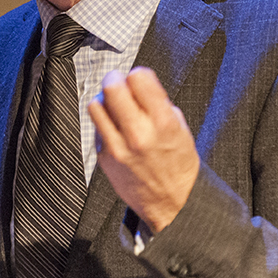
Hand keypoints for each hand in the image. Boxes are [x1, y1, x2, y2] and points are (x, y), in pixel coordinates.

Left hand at [89, 67, 198, 232]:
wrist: (171, 203)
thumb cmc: (177, 166)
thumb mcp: (180, 129)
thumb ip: (160, 105)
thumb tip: (140, 86)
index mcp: (163, 123)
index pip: (139, 78)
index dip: (138, 74)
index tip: (138, 78)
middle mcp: (138, 133)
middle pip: (112, 87)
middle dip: (115, 79)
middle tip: (119, 82)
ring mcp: (118, 146)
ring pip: (96, 105)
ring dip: (104, 99)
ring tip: (115, 105)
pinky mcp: (104, 156)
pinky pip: (96, 127)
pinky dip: (104, 122)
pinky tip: (115, 128)